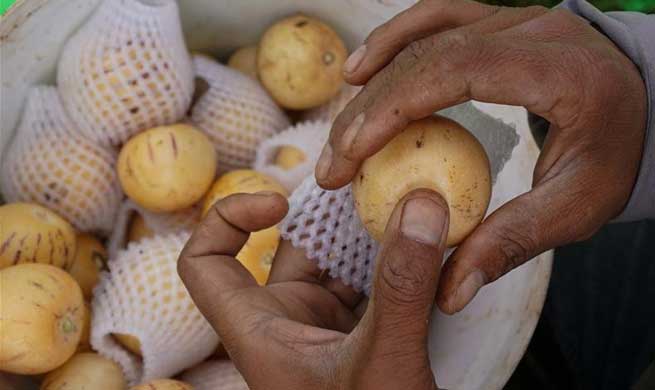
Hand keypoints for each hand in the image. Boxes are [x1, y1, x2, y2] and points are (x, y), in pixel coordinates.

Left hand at [178, 190, 449, 389]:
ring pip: (335, 263)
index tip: (280, 203)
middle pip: (286, 249)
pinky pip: (371, 283)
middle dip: (328, 216)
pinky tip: (423, 244)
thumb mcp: (385, 361)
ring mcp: (325, 331)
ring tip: (405, 204)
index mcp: (260, 333)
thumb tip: (422, 204)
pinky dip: (392, 261)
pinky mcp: (361, 337)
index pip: (205, 265)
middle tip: (372, 186)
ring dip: (367, 235)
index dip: (227, 219)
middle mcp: (286, 326)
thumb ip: (402, 285)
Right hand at [315, 0, 646, 313]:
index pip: (457, 72)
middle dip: (367, 110)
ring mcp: (515, 16)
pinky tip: (363, 70)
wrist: (645, 104)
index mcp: (560, 70)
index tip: (350, 154)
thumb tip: (449, 291)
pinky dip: (392, 41)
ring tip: (339, 125)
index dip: (393, 108)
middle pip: (428, 54)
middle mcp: (534, 30)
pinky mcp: (498, 20)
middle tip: (333, 163)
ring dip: (372, 77)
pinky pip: (434, 17)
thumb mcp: (578, 207)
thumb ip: (514, 242)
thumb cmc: (615, 156)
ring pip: (424, 33)